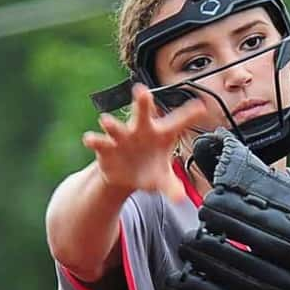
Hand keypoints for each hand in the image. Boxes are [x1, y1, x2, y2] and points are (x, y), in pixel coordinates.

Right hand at [82, 84, 207, 201]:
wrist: (126, 175)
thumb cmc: (150, 169)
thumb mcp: (163, 179)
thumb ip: (171, 186)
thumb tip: (180, 198)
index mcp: (160, 134)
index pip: (177, 123)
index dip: (188, 115)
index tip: (200, 107)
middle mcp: (140, 131)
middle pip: (141, 113)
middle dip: (141, 102)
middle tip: (141, 91)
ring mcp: (121, 137)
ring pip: (115, 127)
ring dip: (110, 124)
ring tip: (106, 121)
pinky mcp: (105, 147)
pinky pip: (98, 142)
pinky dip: (93, 140)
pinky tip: (89, 139)